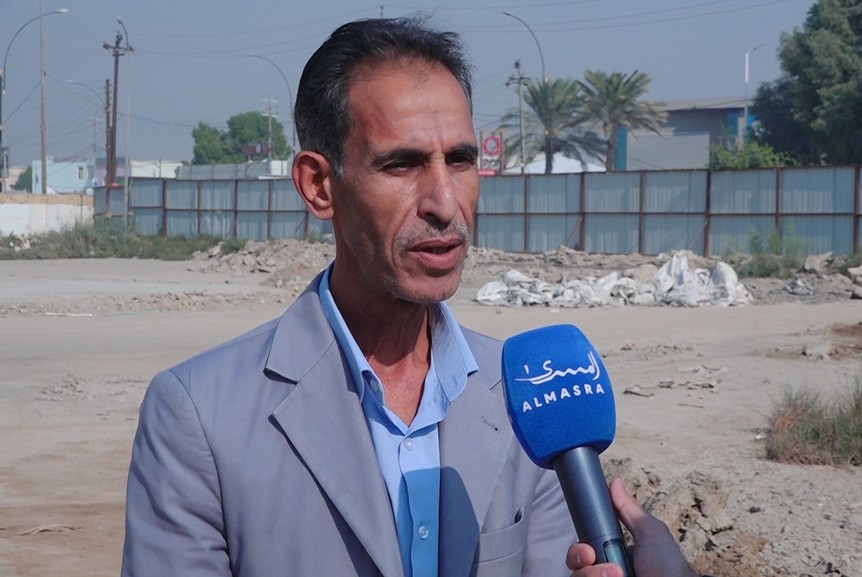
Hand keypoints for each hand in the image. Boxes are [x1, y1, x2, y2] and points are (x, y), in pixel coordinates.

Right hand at [566, 478, 698, 576]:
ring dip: (591, 573)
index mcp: (612, 556)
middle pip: (573, 563)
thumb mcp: (650, 533)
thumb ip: (628, 509)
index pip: (582, 549)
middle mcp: (603, 572)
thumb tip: (615, 482)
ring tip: (617, 574)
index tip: (587, 548)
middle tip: (592, 557)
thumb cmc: (668, 568)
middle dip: (578, 557)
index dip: (579, 547)